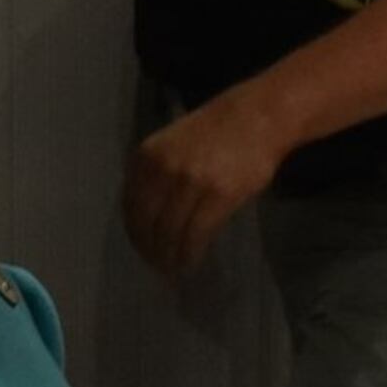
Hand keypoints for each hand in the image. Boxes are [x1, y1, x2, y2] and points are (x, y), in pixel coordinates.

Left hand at [125, 86, 288, 277]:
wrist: (257, 117)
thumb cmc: (215, 132)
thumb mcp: (171, 145)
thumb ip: (155, 175)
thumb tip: (146, 216)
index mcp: (146, 156)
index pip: (130, 205)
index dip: (133, 232)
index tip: (140, 247)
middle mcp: (163, 169)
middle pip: (146, 222)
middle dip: (148, 249)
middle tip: (155, 266)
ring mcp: (191, 181)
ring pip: (170, 231)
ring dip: (169, 256)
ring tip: (172, 268)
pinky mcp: (219, 194)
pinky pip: (196, 233)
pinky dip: (190, 252)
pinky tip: (190, 261)